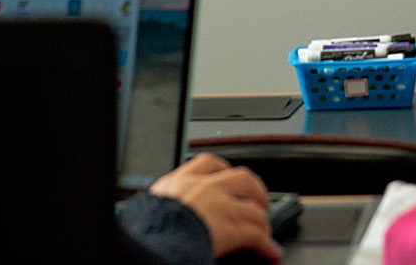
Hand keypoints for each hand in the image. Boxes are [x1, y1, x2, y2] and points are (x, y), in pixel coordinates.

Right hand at [150, 153, 280, 260]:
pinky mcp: (232, 227)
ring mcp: (220, 205)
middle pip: (241, 178)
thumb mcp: (151, 210)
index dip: (224, 170)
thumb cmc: (145, 231)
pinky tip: (271, 251)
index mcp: (179, 182)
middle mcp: (203, 188)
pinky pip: (257, 234)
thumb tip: (164, 215)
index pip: (207, 163)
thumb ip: (167, 205)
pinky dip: (267, 244)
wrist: (149, 242)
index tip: (229, 176)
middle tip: (258, 202)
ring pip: (253, 207)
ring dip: (262, 219)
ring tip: (265, 228)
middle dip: (255, 190)